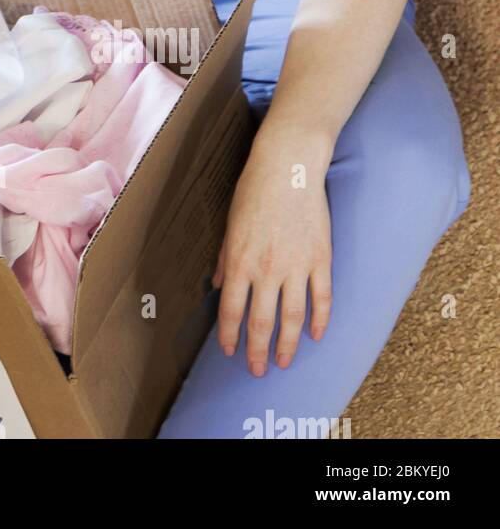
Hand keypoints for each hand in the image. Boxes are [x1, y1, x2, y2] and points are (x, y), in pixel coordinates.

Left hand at [212, 124, 333, 375]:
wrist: (288, 168)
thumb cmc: (253, 192)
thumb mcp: (230, 224)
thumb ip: (225, 258)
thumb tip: (218, 285)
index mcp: (240, 261)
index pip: (232, 310)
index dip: (230, 336)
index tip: (230, 352)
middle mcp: (268, 270)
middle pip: (262, 322)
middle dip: (258, 351)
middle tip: (256, 371)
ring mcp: (297, 267)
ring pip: (293, 319)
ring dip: (288, 345)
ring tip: (284, 362)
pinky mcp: (322, 260)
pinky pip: (322, 299)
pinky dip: (320, 321)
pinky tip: (316, 336)